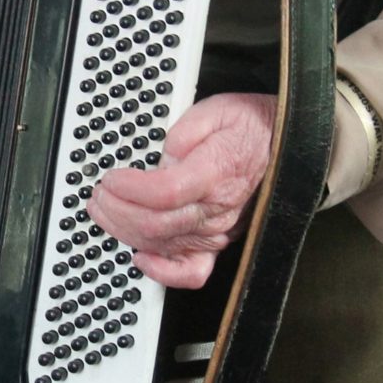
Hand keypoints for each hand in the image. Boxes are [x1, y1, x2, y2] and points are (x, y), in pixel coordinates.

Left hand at [87, 93, 275, 288]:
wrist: (283, 147)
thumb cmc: (248, 129)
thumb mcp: (215, 110)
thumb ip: (186, 129)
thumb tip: (165, 152)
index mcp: (214, 172)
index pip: (164, 192)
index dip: (129, 188)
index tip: (110, 177)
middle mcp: (215, 208)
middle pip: (154, 223)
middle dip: (116, 209)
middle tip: (100, 194)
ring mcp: (216, 230)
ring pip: (161, 244)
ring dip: (125, 231)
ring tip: (106, 211)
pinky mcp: (216, 242)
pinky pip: (191, 272)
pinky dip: (163, 272)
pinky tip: (141, 257)